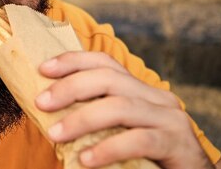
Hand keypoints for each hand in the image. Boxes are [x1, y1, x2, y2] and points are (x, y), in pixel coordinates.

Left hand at [34, 52, 213, 168]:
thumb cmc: (148, 160)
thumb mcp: (119, 133)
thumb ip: (95, 121)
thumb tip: (48, 115)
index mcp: (140, 91)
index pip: (105, 63)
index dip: (73, 60)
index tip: (43, 68)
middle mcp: (157, 98)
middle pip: (109, 79)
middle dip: (70, 87)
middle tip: (41, 103)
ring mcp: (170, 119)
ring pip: (121, 107)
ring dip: (81, 119)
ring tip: (54, 134)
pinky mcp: (178, 144)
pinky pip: (139, 140)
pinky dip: (108, 148)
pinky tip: (86, 160)